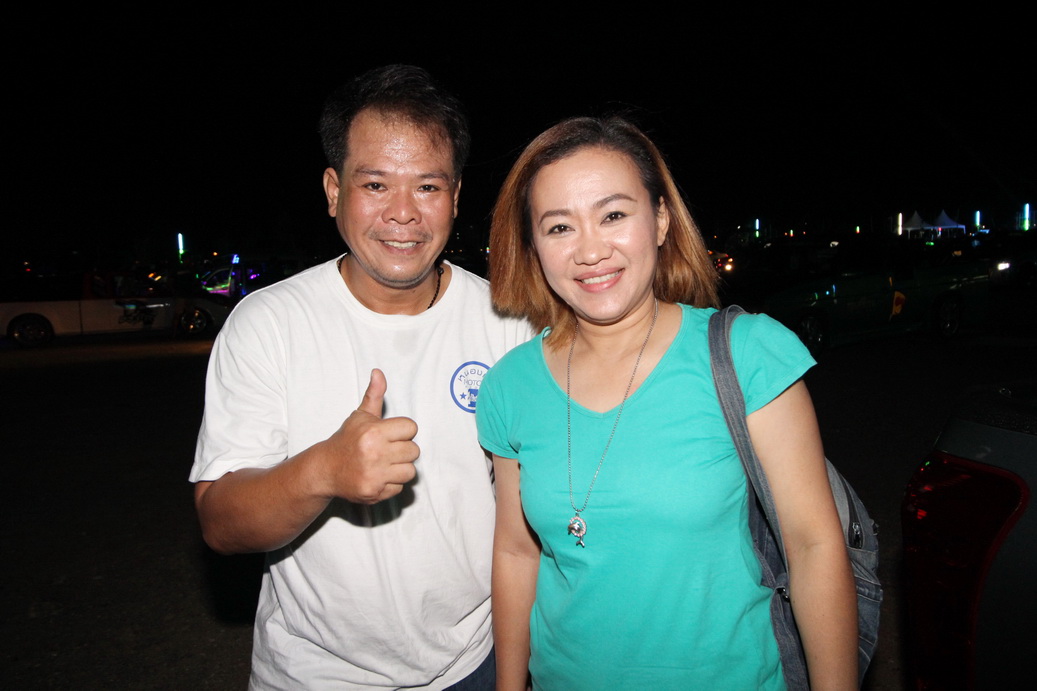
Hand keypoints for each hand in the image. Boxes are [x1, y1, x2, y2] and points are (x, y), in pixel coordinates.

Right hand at [321, 369, 418, 503]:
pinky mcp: (374, 492)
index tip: (390, 434)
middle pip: (414, 450)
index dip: (403, 431)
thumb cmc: (347, 440)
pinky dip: (391, 484)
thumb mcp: (360, 416)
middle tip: (387, 450)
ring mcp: (375, 475)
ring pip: (410, 471)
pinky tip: (378, 476)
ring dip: (400, 468)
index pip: (411, 428)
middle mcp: (375, 453)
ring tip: (384, 464)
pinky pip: (399, 488)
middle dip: (403, 450)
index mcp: (374, 432)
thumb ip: (374, 395)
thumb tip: (378, 372)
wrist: (325, 469)